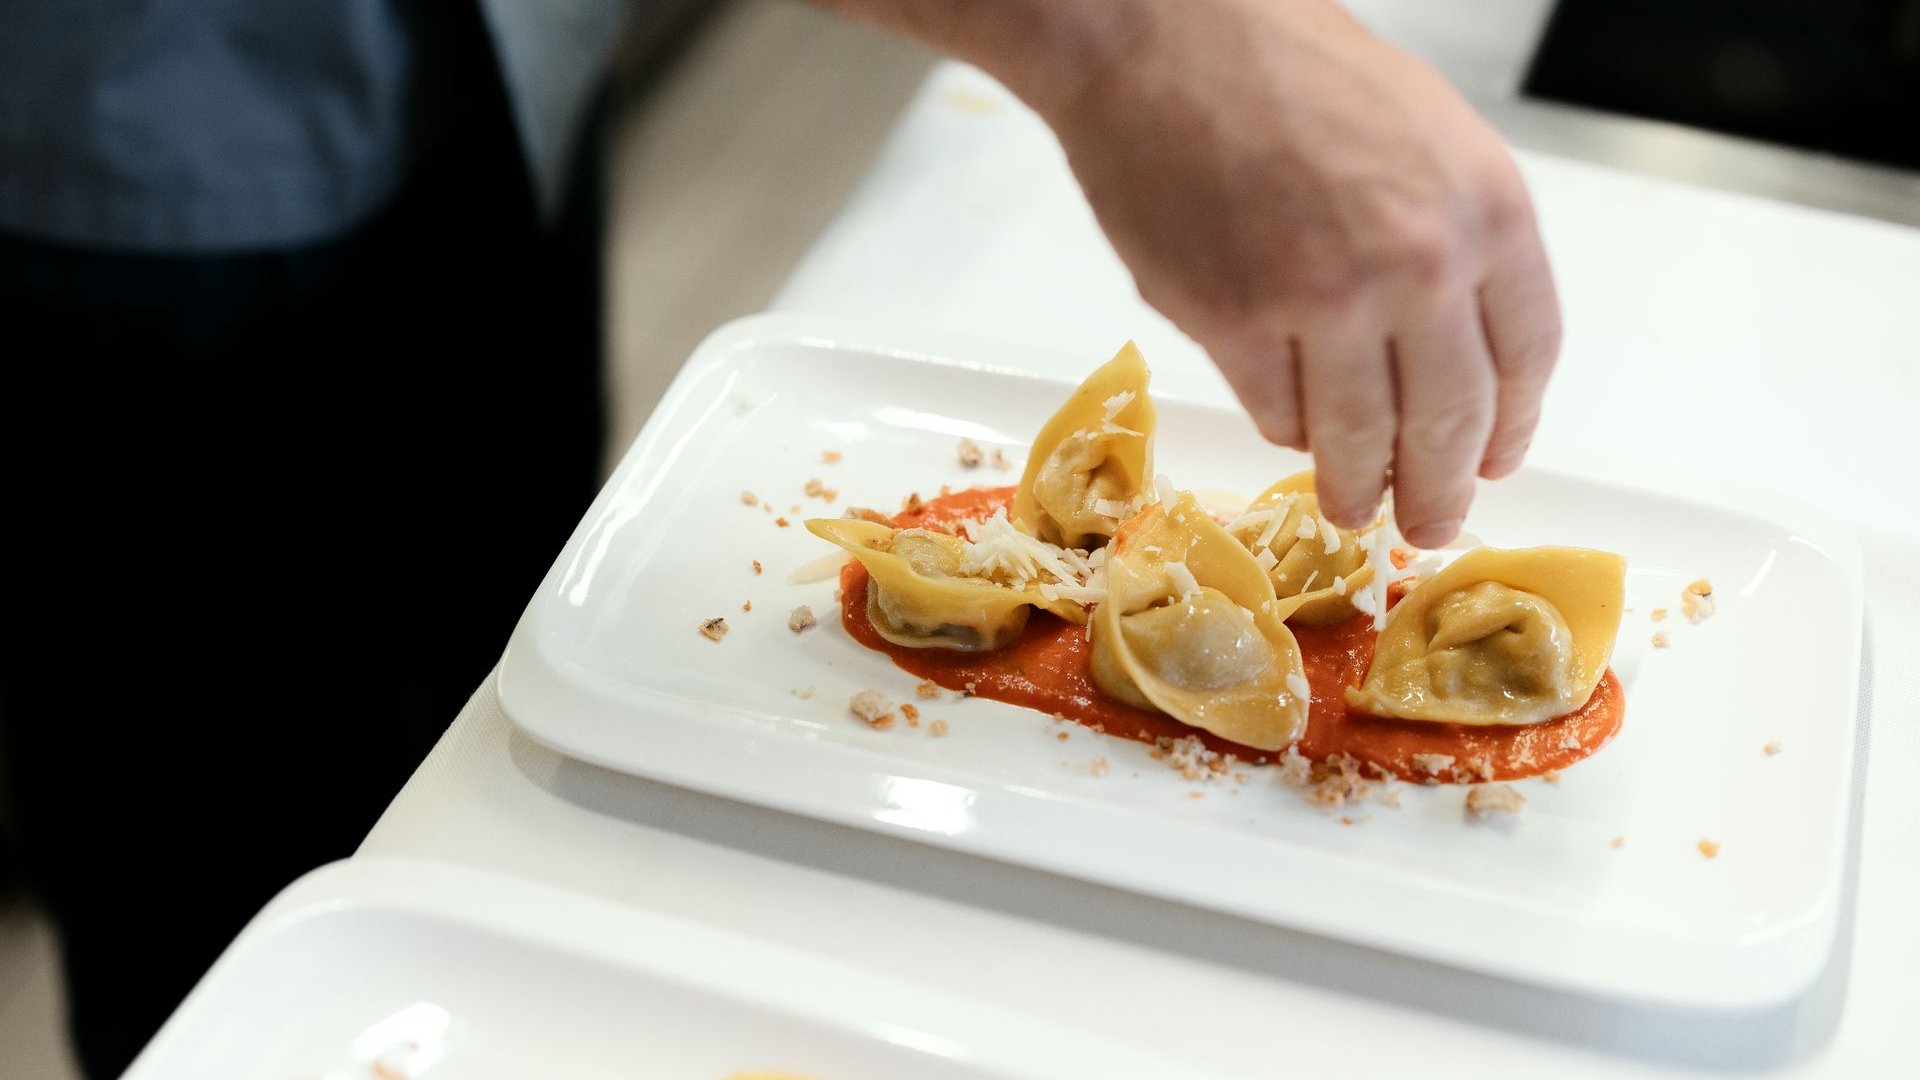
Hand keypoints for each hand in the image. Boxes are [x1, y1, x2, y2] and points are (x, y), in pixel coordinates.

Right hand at [1029, 0, 1560, 546]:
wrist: (1165, 38)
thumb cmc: (1287, 68)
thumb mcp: (1424, 136)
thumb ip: (1453, 239)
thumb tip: (1452, 351)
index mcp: (1485, 209)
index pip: (1527, 357)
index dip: (1511, 428)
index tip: (1495, 462)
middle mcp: (1418, 264)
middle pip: (1450, 421)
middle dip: (1440, 491)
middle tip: (1432, 525)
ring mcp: (1323, 300)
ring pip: (1360, 440)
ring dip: (1361, 490)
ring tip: (1358, 511)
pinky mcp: (1232, 322)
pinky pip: (1276, 411)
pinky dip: (1286, 428)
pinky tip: (1289, 427)